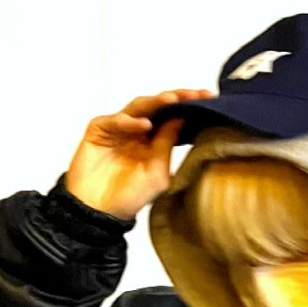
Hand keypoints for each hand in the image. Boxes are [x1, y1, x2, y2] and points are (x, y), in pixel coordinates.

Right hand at [65, 89, 212, 218]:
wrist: (98, 212)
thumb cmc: (128, 197)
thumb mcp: (157, 173)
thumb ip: (167, 145)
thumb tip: (181, 118)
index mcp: (155, 141)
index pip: (174, 118)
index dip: (190, 107)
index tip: (209, 99)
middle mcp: (137, 131)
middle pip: (159, 106)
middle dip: (178, 98)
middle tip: (195, 94)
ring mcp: (118, 128)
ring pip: (139, 106)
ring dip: (156, 102)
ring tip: (173, 100)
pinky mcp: (99, 130)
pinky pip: (116, 120)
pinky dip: (130, 121)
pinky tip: (145, 125)